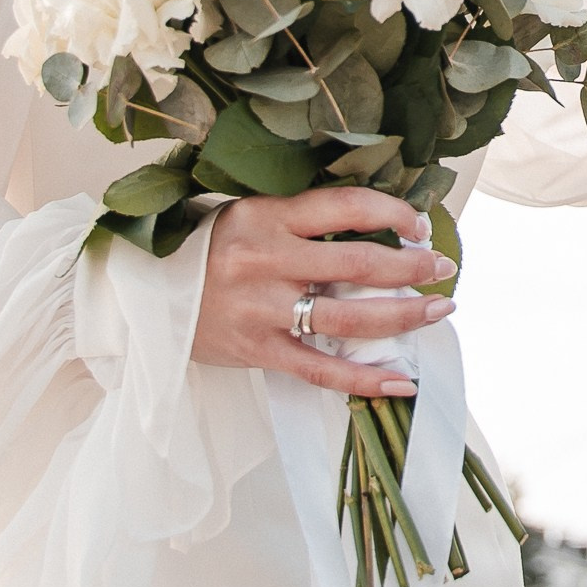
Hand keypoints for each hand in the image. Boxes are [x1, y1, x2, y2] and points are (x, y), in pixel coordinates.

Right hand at [192, 187, 453, 398]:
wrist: (143, 293)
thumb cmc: (208, 249)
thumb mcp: (249, 216)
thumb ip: (303, 220)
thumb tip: (377, 225)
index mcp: (266, 216)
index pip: (346, 206)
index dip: (393, 212)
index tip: (420, 225)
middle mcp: (266, 261)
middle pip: (358, 262)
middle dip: (411, 267)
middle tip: (443, 268)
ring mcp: (261, 310)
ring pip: (347, 316)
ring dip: (402, 316)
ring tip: (437, 310)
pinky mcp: (257, 351)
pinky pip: (320, 370)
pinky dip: (363, 379)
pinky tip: (401, 381)